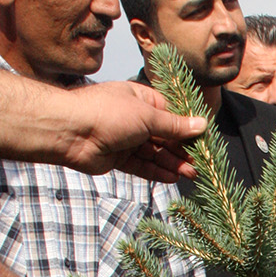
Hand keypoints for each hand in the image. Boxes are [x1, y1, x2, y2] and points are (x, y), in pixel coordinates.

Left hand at [57, 83, 206, 180]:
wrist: (69, 131)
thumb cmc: (107, 113)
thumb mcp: (147, 115)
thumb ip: (175, 125)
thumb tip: (202, 124)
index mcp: (141, 99)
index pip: (171, 115)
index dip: (187, 129)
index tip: (205, 142)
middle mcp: (134, 118)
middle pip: (165, 136)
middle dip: (182, 150)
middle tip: (201, 163)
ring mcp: (125, 139)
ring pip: (155, 153)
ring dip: (173, 163)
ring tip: (191, 173)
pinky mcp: (118, 158)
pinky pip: (142, 165)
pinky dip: (156, 171)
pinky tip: (172, 177)